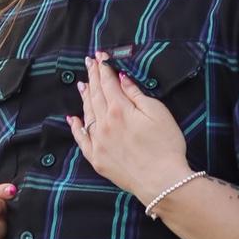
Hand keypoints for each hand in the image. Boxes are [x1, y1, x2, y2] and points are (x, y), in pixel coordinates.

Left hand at [68, 53, 189, 205]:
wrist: (162, 181)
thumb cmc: (166, 146)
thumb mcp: (158, 113)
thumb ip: (136, 94)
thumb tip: (121, 79)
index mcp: (120, 109)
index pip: (108, 83)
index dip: (103, 68)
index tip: (100, 56)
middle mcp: (104, 124)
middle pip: (95, 95)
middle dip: (92, 77)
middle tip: (89, 63)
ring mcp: (98, 142)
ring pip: (87, 114)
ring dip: (84, 97)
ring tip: (82, 84)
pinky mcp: (97, 159)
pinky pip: (81, 140)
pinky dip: (76, 127)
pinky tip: (73, 119)